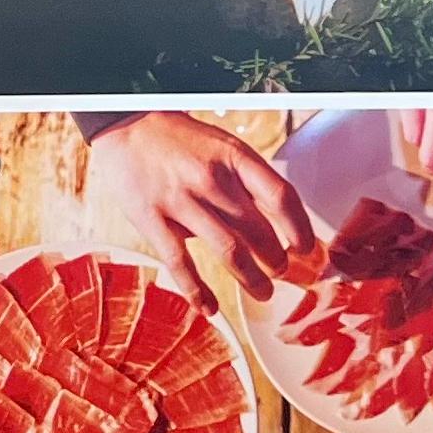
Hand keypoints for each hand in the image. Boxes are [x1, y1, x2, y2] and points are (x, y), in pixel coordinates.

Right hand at [91, 111, 316, 308]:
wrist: (126, 124)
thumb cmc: (179, 139)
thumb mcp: (222, 147)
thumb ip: (247, 181)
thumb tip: (276, 222)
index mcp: (234, 158)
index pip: (281, 197)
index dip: (300, 228)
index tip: (305, 248)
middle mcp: (211, 179)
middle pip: (259, 231)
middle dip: (277, 260)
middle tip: (282, 272)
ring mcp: (181, 201)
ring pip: (229, 252)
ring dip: (252, 279)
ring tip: (263, 292)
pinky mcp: (153, 220)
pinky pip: (181, 264)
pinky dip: (197, 291)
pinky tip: (208, 308)